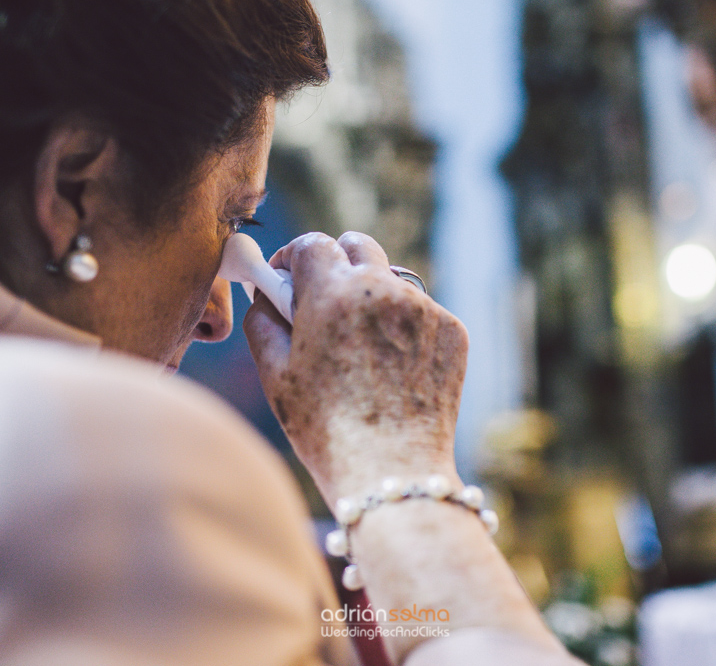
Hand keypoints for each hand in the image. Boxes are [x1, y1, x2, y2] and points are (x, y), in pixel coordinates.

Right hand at [243, 232, 467, 503]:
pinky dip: (403, 329)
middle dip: (336, 263)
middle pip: (357, 246)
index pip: (312, 244)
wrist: (392, 472)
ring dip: (371, 298)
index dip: (292, 259)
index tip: (286, 280)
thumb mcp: (275, 375)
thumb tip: (266, 294)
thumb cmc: (326, 429)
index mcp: (334, 293)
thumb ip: (263, 320)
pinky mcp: (453, 331)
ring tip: (360, 349)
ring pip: (391, 281)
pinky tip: (392, 371)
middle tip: (323, 300)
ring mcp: (424, 308)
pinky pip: (421, 313)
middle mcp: (384, 288)